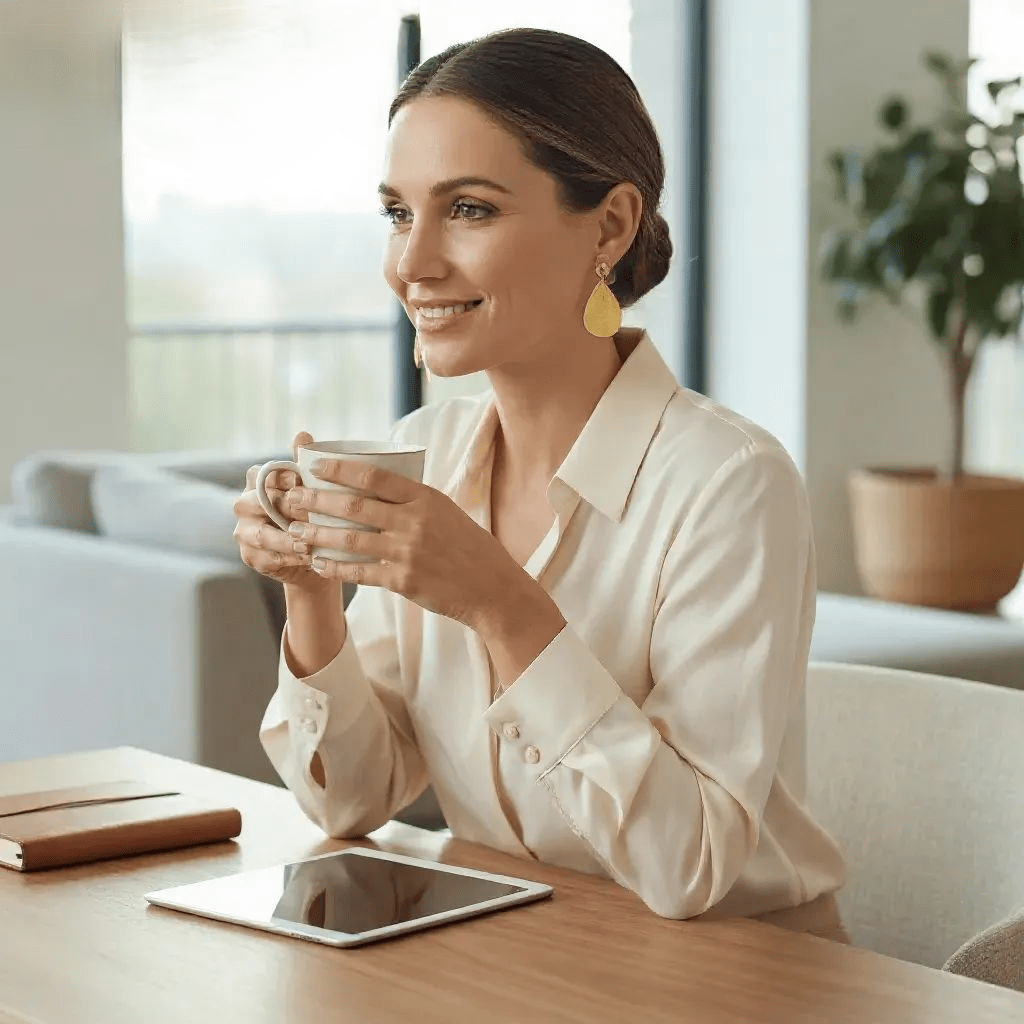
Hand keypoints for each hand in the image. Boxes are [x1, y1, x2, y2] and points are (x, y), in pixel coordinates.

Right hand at [232, 431, 331, 591]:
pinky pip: (267, 557)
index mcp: (257, 481)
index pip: (264, 475)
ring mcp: (244, 531)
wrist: (314, 555)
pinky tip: (307, 558)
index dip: (284, 478)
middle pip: (258, 503)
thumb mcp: (313, 488)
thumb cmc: (313, 514)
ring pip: (262, 534)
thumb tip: (303, 434)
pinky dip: (288, 558)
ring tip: (310, 544)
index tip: (302, 481)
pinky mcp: (250, 556)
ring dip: (287, 539)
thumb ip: (303, 462)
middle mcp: (244, 504)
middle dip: (286, 509)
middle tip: (311, 515)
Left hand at [287, 457, 524, 627]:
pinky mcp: (402, 580)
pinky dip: (335, 568)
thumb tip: (373, 486)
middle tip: (292, 499)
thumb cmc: (468, 546)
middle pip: (354, 506)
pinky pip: (359, 572)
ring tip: (296, 532)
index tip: (314, 466)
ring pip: (350, 539)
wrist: (490, 587)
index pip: (374, 477)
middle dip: (317, 501)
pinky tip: (318, 563)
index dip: (340, 469)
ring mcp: (407, 552)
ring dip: (318, 535)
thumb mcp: (445, 511)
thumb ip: (412, 500)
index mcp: (425, 498)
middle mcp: (414, 522)